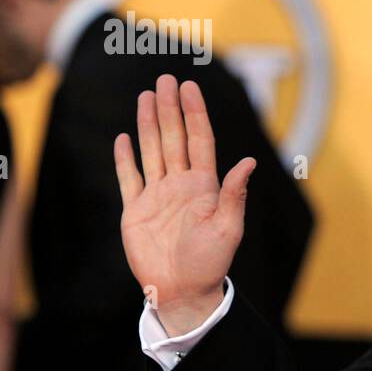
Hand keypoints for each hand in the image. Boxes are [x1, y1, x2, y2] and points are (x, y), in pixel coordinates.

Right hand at [114, 74, 254, 335]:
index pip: (199, 140)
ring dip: (148, 124)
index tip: (189, 87)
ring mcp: (157, 195)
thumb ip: (234, 195)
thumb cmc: (210, 264)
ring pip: (152, 151)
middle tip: (164, 79)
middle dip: (169, 108)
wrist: (181, 291)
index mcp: (205, 187)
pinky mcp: (135, 210)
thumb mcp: (228, 229)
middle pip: (174, 138)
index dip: (195, 113)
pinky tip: (123, 138)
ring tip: (145, 96)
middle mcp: (181, 185)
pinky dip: (124, 158)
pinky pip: (128, 178)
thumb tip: (248, 161)